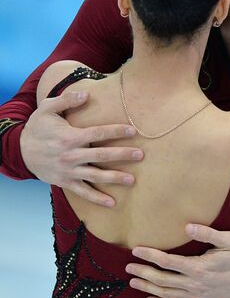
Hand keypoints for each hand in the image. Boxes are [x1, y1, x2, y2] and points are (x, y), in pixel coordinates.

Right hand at [21, 90, 143, 206]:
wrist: (20, 151)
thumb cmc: (37, 127)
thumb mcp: (47, 108)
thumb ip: (66, 100)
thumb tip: (86, 94)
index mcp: (69, 137)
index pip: (97, 133)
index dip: (116, 131)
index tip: (133, 130)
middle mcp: (71, 155)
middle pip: (101, 155)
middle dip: (122, 155)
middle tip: (140, 155)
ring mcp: (68, 171)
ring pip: (95, 176)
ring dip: (114, 178)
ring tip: (132, 180)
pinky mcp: (65, 182)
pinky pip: (83, 192)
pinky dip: (97, 199)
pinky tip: (112, 203)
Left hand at [126, 224, 229, 297]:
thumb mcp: (229, 240)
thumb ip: (208, 233)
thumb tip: (188, 227)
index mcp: (199, 267)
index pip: (168, 262)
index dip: (151, 256)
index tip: (137, 250)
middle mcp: (195, 284)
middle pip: (163, 279)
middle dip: (144, 273)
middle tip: (128, 267)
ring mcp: (196, 296)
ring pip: (166, 294)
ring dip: (148, 288)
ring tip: (133, 281)